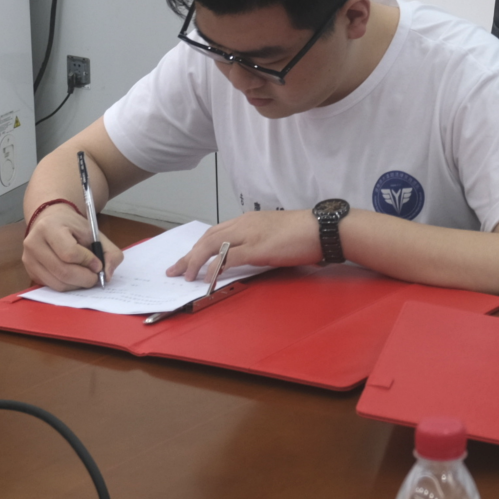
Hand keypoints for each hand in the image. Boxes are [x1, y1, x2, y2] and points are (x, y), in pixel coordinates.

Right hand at [22, 204, 123, 290]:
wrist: (51, 221)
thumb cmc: (73, 227)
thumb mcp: (94, 232)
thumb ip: (109, 252)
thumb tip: (107, 276)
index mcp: (49, 227)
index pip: (69, 252)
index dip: (87, 261)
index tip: (98, 264)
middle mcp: (34, 243)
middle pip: (62, 271)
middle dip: (84, 278)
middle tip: (96, 277)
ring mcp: (28, 259)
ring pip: (57, 283)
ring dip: (77, 285)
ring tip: (86, 277)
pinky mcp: (30, 272)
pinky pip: (51, 286)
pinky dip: (68, 286)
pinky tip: (75, 277)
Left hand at [167, 210, 323, 280]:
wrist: (322, 228)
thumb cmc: (305, 232)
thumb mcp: (274, 234)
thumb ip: (258, 242)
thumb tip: (246, 258)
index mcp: (248, 219)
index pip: (216, 231)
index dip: (199, 246)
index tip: (187, 259)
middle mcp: (244, 223)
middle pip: (208, 237)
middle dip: (189, 254)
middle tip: (175, 269)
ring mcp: (250, 235)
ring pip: (213, 245)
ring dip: (195, 260)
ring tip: (185, 275)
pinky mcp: (257, 248)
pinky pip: (228, 258)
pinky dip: (214, 268)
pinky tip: (207, 278)